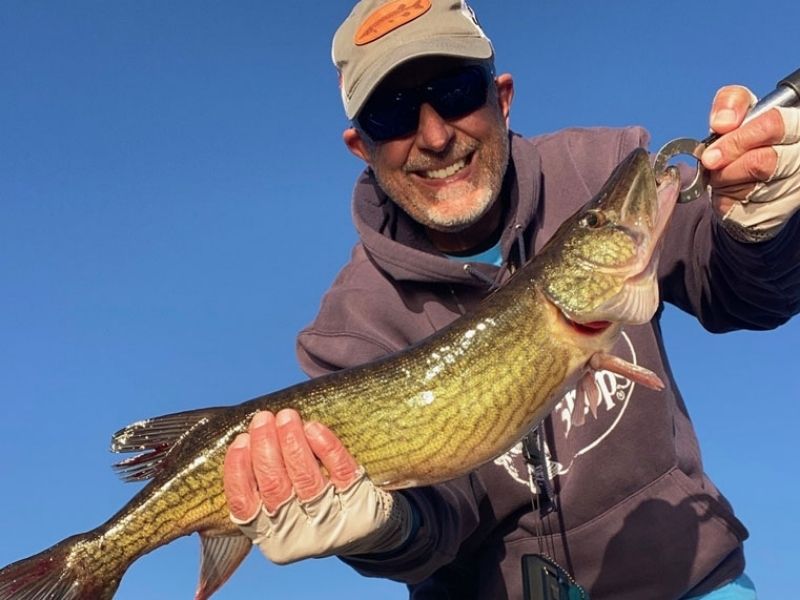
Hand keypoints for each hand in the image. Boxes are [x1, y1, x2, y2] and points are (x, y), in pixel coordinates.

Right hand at [223, 409, 411, 563]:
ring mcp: (331, 523)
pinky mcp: (359, 507)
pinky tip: (313, 428)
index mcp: (271, 538)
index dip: (238, 470)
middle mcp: (298, 537)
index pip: (244, 506)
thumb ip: (261, 482)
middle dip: (265, 446)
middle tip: (263, 418)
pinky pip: (339, 471)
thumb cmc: (312, 508)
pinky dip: (325, 446)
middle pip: (274, 487)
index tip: (240, 439)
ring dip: (292, 441)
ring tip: (287, 416)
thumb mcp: (284, 507)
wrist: (366, 530)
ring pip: (305, 478)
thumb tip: (246, 436)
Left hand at [701, 85, 799, 241]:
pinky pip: (740, 208)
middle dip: (728, 163)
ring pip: (749, 188)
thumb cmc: (745, 141)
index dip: (739, 137)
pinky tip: (729, 190)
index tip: (713, 148)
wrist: (745, 180)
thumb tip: (722, 122)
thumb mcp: (739, 113)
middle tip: (710, 162)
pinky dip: (724, 199)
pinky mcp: (774, 213)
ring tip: (724, 173)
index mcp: (796, 127)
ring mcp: (792, 188)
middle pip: (762, 161)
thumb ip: (731, 104)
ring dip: (725, 181)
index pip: (774, 125)